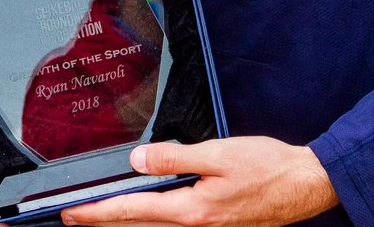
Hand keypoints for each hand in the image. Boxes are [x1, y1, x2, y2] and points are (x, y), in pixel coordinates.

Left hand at [61, 137, 337, 226]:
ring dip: (127, 222)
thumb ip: (176, 157)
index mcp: (191, 211)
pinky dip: (153, 220)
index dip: (98, 213)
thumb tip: (138, 161)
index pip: (132, 212)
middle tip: (74, 217)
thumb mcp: (218, 153)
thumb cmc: (267, 166)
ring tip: (102, 214)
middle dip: (105, 222)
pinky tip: (148, 211)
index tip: (70, 214)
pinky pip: (174, 225)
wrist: (304, 185)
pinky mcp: (217, 226)